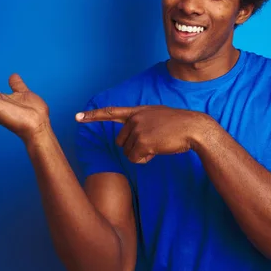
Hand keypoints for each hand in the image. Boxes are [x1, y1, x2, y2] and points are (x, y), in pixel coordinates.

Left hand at [76, 106, 210, 163]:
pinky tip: (157, 151)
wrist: (193, 128)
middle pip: (119, 141)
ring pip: (127, 151)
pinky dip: (144, 160)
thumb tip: (133, 139)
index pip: (111, 112)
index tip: (77, 117)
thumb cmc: (179, 125)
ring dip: (140, 154)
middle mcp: (135, 118)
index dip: (93, 115)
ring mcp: (138, 129)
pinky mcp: (143, 141)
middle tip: (152, 143)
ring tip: (157, 145)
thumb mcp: (158, 116)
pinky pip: (134, 159)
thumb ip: (142, 122)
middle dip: (132, 147)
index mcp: (138, 110)